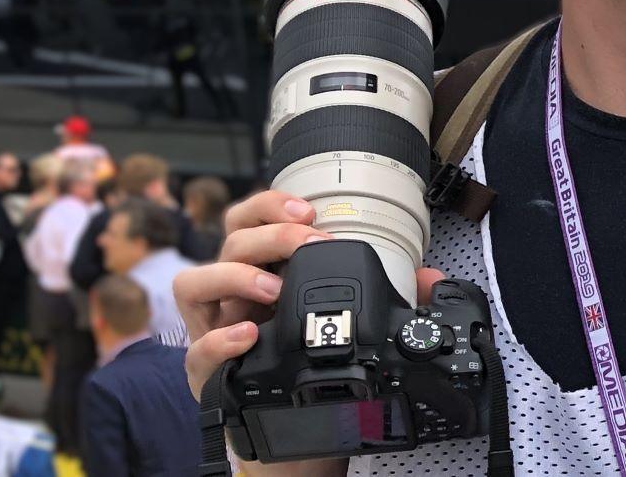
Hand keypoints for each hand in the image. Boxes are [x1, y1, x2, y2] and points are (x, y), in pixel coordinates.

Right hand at [174, 190, 444, 397]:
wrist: (283, 420)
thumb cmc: (305, 357)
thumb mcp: (342, 317)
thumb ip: (389, 296)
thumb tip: (431, 279)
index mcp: (260, 270)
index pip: (249, 220)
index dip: (272, 205)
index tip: (310, 209)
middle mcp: (230, 293)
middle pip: (230, 240)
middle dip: (271, 234)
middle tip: (309, 242)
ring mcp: (212, 329)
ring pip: (194, 282)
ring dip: (236, 275)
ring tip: (274, 289)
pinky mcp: (205, 371)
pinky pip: (197, 350)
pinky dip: (219, 339)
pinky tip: (248, 336)